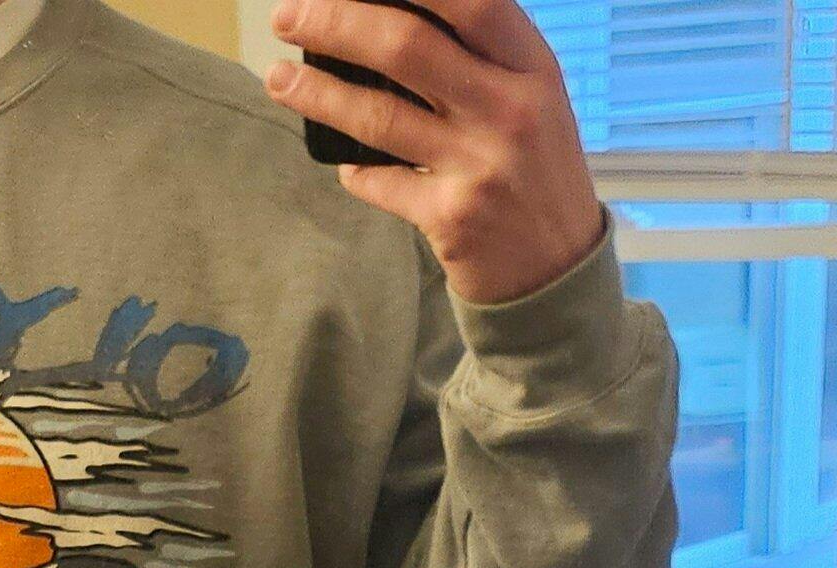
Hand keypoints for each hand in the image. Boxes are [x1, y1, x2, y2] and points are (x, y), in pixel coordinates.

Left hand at [266, 0, 604, 308]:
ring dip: (318, 93)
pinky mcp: (451, 219)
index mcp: (531, 68)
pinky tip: (342, 162)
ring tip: (278, 77)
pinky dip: (353, 171)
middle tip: (288, 16)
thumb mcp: (531, 101)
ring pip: (380, 115)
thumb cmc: (535, 172)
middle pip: (407, 46)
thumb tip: (393, 18)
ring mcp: (479, 167)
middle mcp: (509, 111)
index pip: (469, 1)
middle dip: (336, 22)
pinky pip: (381, 183)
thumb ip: (481, 59)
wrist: (558, 271)